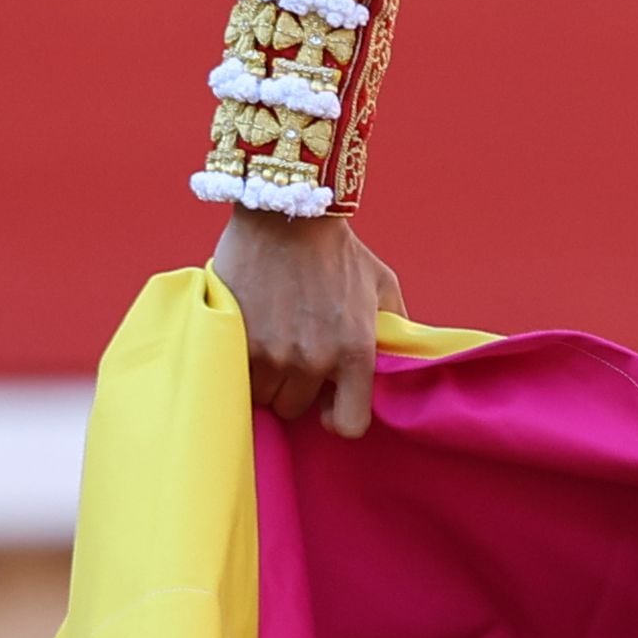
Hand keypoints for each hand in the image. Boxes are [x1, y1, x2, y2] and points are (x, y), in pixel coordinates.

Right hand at [211, 207, 401, 438]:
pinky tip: (247, 334)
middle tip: (293, 356)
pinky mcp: (237, 340)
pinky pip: (234, 375)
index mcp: (355, 352)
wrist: (287, 212)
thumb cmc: (338, 248)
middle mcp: (314, 361)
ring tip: (268, 343)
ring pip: (262, 396)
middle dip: (296, 388)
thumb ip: (396, 326)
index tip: (329, 399)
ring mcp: (271, 353)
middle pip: (296, 409)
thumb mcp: (382, 284)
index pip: (349, 426)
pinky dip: (239, 362)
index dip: (337, 416)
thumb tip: (402, 357)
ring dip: (264, 377)